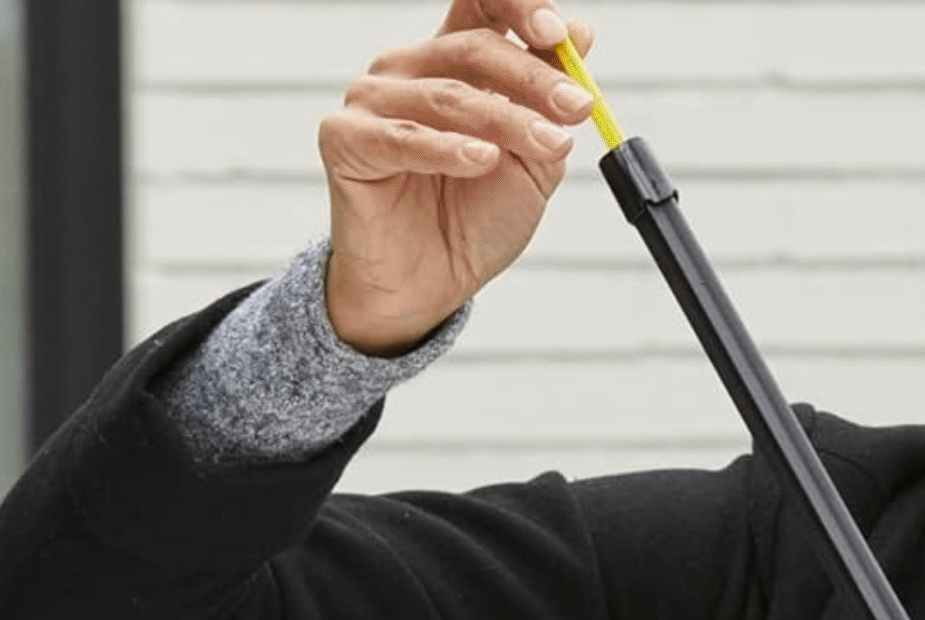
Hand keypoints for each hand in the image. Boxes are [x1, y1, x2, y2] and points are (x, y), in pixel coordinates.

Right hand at [318, 0, 598, 354]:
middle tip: (577, 108)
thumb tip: (580, 33)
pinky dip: (449, 148)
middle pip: (473, 47)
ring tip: (549, 145)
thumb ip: (548, 104)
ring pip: (448, 95)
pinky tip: (483, 161)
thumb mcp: (532, 161)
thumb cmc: (473, 222)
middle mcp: (407, 70)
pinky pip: (404, 137)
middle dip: (534, 77)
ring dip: (506, 119)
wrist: (428, 287)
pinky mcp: (344, 138)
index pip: (481, 6)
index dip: (520, 7)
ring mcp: (371, 100)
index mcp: (450, 62)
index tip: (562, 35)